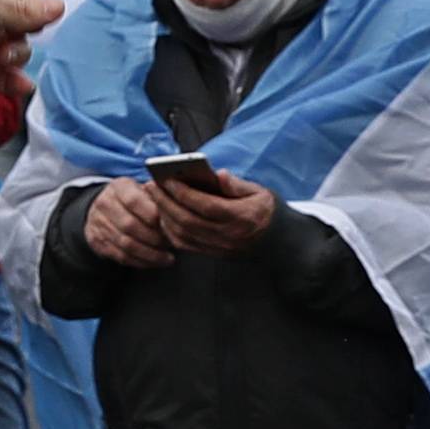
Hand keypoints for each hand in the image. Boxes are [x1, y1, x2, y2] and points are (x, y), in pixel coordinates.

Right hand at [80, 179, 183, 268]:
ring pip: (126, 244)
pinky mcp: (99, 243)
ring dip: (150, 254)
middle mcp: (105, 204)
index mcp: (119, 187)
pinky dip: (141, 262)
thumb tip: (176, 211)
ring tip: (168, 258)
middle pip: (129, 225)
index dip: (152, 214)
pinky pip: (121, 257)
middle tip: (171, 244)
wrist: (102, 210)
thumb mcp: (143, 190)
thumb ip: (158, 198)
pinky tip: (155, 262)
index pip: (133, 201)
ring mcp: (99, 224)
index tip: (169, 223)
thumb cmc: (133, 199)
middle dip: (154, 238)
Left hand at [154, 169, 276, 255]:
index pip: (206, 205)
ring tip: (154, 198)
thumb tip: (219, 175)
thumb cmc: (265, 211)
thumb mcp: (259, 192)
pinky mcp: (213, 254)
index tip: (168, 179)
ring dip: (164, 216)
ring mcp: (219, 247)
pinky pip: (185, 245)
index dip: (184, 193)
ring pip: (183, 234)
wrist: (277, 241)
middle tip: (152, 185)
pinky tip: (163, 216)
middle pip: (189, 220)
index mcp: (241, 217)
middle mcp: (228, 235)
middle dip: (166, 202)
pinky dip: (170, 231)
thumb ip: (236, 184)